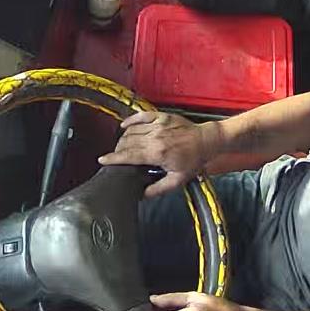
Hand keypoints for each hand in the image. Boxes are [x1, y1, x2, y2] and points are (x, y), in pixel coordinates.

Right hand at [98, 112, 219, 197]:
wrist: (206, 141)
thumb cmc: (193, 160)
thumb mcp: (177, 180)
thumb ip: (158, 188)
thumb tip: (142, 195)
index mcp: (157, 153)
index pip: (129, 155)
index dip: (113, 158)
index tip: (102, 160)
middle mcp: (155, 137)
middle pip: (127, 142)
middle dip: (117, 149)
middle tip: (115, 156)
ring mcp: (158, 125)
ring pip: (131, 130)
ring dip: (123, 138)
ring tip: (121, 146)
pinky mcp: (161, 117)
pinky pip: (141, 116)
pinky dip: (130, 120)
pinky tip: (124, 126)